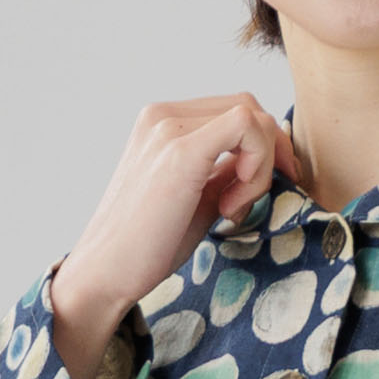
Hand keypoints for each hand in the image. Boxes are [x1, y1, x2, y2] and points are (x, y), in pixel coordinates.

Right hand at [50, 94, 297, 378]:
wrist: (106, 273)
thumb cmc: (148, 245)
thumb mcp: (196, 197)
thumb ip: (225, 171)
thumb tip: (265, 159)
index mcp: (163, 121)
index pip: (234, 110)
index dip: (263, 146)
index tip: (258, 190)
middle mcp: (163, 114)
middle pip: (248, 105)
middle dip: (271, 151)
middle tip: (255, 200)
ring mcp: (169, 127)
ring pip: (251, 114)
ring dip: (262, 164)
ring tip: (233, 208)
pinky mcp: (180, 151)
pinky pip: (246, 127)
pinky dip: (256, 165)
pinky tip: (232, 203)